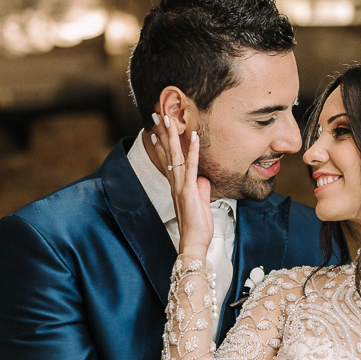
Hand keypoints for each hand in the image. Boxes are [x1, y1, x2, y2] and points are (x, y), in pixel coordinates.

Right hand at [151, 114, 211, 255]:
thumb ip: (202, 189)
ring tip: (168, 119)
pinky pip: (191, 167)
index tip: (156, 130)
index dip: (163, 144)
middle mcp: (175, 184)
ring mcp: (180, 187)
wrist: (193, 244)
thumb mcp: (202, 204)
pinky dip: (193, 151)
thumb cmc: (197, 227)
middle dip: (162, 134)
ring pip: (175, 156)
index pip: (168, 160)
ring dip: (173, 136)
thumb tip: (204, 178)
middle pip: (167, 154)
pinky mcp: (189, 192)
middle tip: (157, 115)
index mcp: (178, 186)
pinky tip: (193, 137)